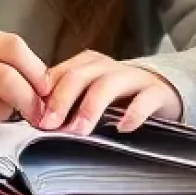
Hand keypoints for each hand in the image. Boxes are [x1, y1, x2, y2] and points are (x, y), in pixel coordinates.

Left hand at [39, 51, 182, 134]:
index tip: (34, 118)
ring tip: (80, 130)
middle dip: (61, 100)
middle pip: (78, 76)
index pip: (59, 74)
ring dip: (90, 107)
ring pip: (107, 85)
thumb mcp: (89, 95)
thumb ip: (66, 102)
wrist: (161, 93)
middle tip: (51, 125)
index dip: (43, 96)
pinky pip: (144, 99)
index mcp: (86, 65)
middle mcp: (107, 67)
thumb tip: (37, 119)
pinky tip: (123, 127)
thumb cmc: (118, 98)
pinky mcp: (156, 92)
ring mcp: (132, 77)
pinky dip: (133, 113)